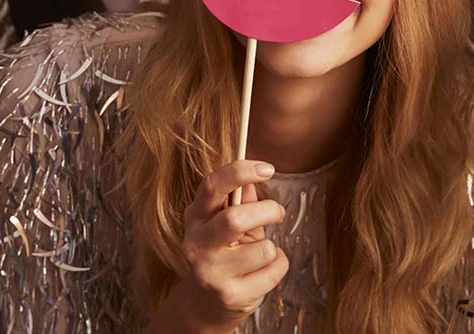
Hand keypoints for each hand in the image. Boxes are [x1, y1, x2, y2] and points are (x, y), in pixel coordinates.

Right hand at [152, 160, 287, 333]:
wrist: (206, 305)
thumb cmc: (223, 254)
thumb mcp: (225, 223)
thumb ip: (239, 200)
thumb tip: (255, 174)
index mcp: (195, 218)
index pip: (212, 186)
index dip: (240, 172)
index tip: (267, 169)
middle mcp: (197, 244)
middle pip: (234, 219)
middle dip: (266, 210)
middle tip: (277, 212)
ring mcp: (211, 273)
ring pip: (263, 248)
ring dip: (272, 246)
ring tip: (262, 252)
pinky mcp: (230, 295)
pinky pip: (273, 270)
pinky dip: (278, 265)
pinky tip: (262, 271)